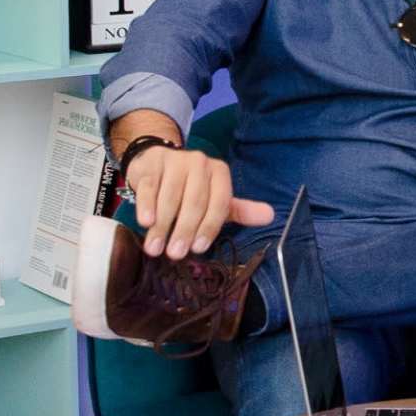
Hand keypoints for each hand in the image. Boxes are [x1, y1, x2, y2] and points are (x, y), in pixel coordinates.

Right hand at [124, 141, 268, 258]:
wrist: (157, 161)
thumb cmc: (190, 188)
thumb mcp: (216, 198)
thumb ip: (240, 210)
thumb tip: (270, 216)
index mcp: (219, 173)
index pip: (220, 203)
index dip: (209, 227)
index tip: (198, 249)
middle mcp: (200, 163)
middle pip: (195, 202)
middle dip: (185, 231)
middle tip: (175, 254)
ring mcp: (175, 161)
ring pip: (171, 197)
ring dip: (163, 226)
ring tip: (155, 248)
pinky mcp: (152, 164)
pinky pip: (150, 187)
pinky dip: (147, 205)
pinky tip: (145, 222)